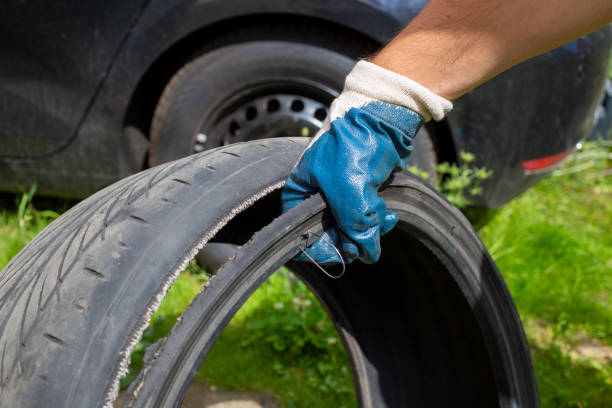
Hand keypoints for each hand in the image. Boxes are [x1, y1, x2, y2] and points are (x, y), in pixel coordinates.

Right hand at [281, 61, 451, 264]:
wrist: (382, 116)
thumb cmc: (355, 147)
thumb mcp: (350, 193)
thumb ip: (355, 228)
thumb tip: (367, 253)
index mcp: (299, 193)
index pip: (300, 237)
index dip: (322, 250)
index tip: (343, 252)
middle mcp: (314, 196)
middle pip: (328, 236)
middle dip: (352, 238)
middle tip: (368, 235)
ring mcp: (337, 194)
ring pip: (350, 230)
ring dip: (369, 230)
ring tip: (382, 217)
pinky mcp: (358, 192)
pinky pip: (365, 219)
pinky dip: (377, 221)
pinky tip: (388, 215)